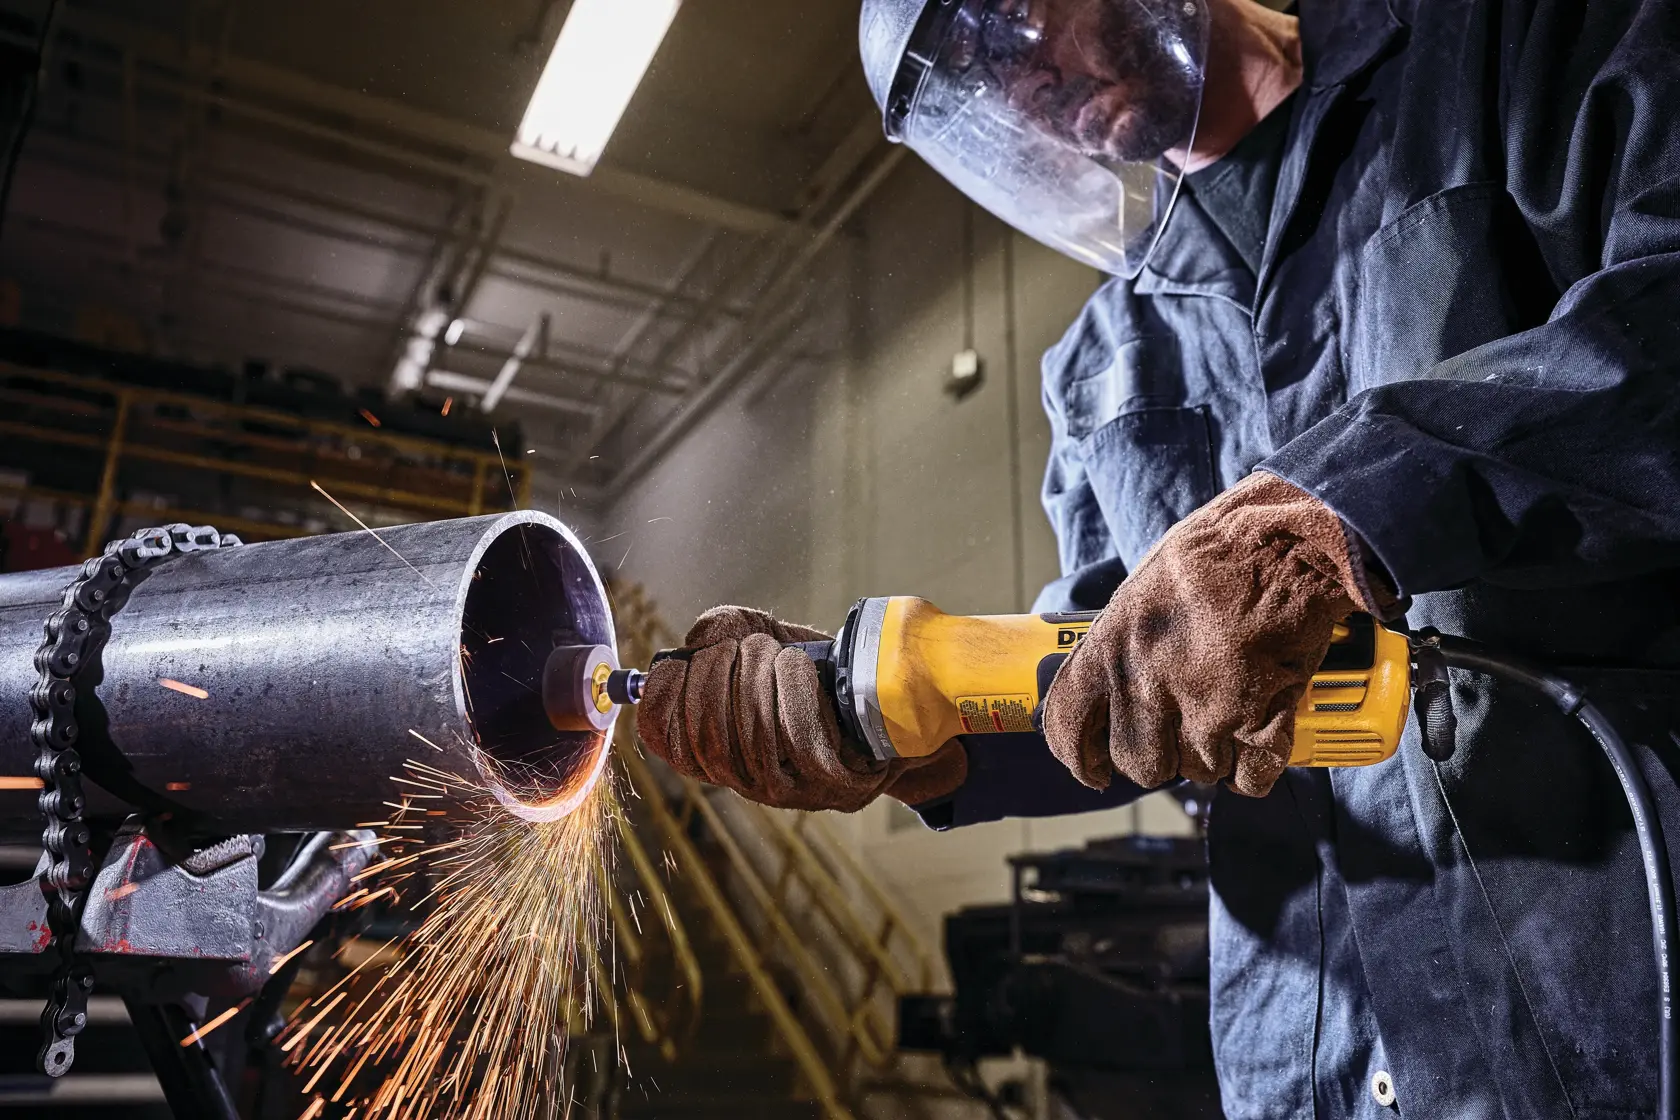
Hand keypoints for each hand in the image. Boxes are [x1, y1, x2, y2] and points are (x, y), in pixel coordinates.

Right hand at [638, 607, 967, 811]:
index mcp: (714, 749)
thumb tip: (698, 641)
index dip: (663, 695)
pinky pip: (799, 742)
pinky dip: (792, 693)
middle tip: (743, 646)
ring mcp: (790, 791)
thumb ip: (721, 629)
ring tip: (774, 650)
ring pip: (751, 737)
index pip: (661, 736)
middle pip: (704, 735)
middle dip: (717, 677)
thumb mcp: (761, 639)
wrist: (892, 700)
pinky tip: (797, 665)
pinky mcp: (835, 787)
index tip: (684, 659)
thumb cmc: (817, 670)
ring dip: (757, 679)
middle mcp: (743, 779)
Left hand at [1042, 473, 1392, 797]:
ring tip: (1229, 712)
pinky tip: (1261, 734)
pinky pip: (1249, 778)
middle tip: (1182, 728)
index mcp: (1113, 642)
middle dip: (1159, 755)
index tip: (1093, 770)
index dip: (1078, 756)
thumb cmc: (1221, 551)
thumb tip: (1111, 683)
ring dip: (1211, 755)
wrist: (1292, 539)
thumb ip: (1123, 643)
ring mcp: (1206, 706)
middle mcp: (1151, 681)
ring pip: (1196, 772)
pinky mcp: (1261, 720)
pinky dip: (1255, 767)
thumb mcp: (1145, 587)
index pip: (1068, 722)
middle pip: (1138, 763)